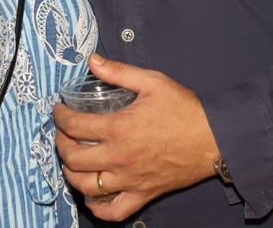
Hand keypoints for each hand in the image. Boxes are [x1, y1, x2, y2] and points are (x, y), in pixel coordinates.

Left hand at [54, 54, 219, 220]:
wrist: (213, 138)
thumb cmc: (184, 109)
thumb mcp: (152, 81)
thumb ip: (119, 71)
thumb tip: (93, 60)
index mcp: (119, 129)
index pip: (74, 126)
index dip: (60, 117)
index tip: (59, 110)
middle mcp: (120, 158)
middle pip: (74, 158)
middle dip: (60, 144)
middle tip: (62, 133)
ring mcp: (130, 180)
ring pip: (87, 187)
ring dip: (71, 174)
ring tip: (71, 161)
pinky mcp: (143, 194)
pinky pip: (113, 212)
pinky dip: (98, 208)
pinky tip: (92, 195)